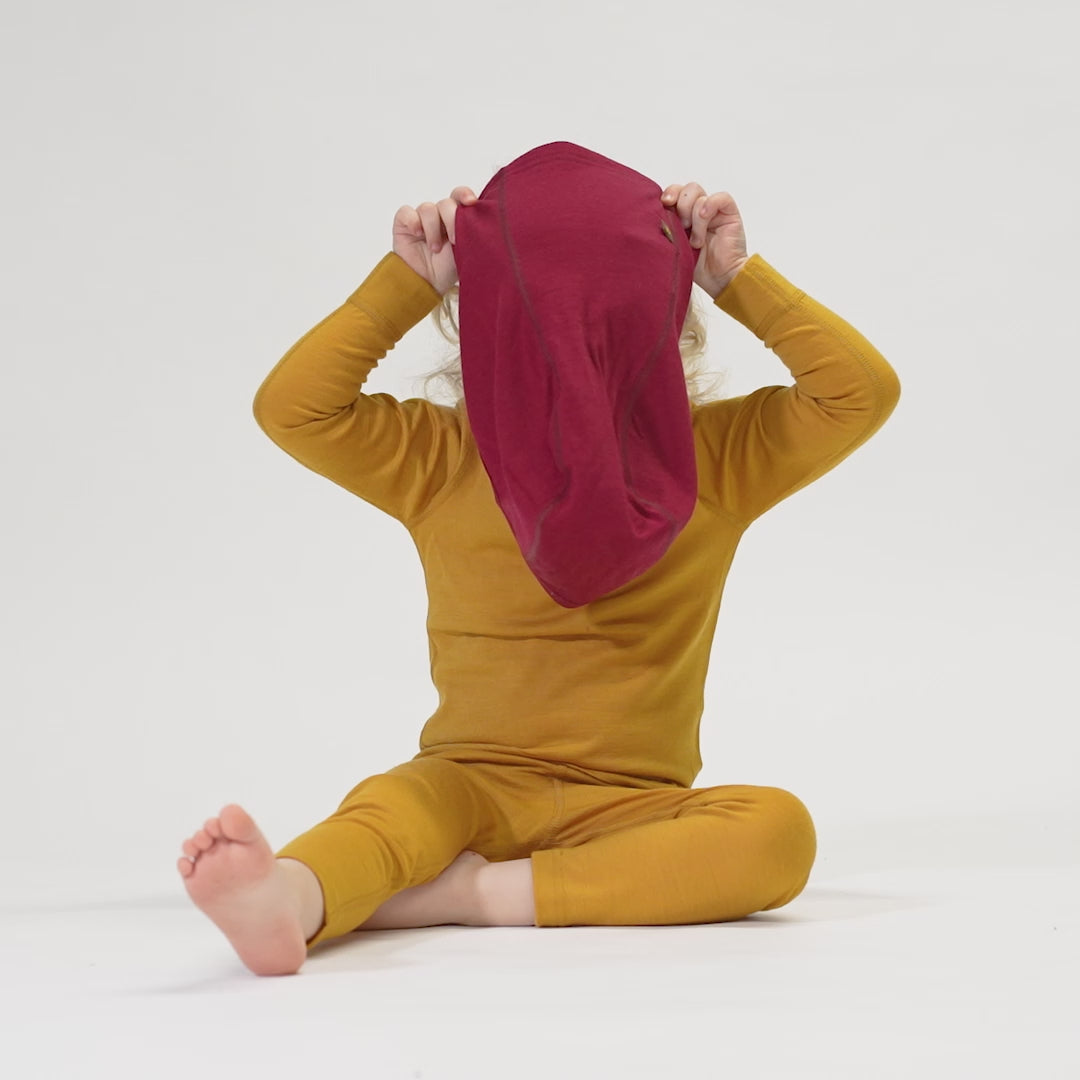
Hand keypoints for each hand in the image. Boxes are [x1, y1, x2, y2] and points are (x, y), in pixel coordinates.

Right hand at [393, 186, 478, 294]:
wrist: (427, 284)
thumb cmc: (447, 269)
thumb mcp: (467, 251)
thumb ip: (474, 233)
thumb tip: (486, 222)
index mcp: (456, 217)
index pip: (460, 196)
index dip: (464, 195)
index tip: (471, 203)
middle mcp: (439, 215)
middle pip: (446, 203)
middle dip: (451, 219)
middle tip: (454, 240)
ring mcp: (421, 218)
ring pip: (427, 208)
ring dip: (432, 229)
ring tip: (435, 249)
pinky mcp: (404, 223)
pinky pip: (406, 212)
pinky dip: (413, 222)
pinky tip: (417, 234)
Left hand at [660, 182, 748, 298]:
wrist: (719, 279)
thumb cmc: (696, 268)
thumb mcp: (674, 249)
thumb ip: (665, 231)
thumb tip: (647, 220)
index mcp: (682, 216)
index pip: (674, 194)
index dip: (669, 194)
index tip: (663, 204)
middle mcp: (697, 211)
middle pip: (686, 189)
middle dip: (680, 204)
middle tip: (682, 226)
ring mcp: (713, 211)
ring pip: (699, 194)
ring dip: (694, 217)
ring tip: (696, 240)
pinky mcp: (729, 213)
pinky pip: (720, 197)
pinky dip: (709, 206)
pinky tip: (705, 221)